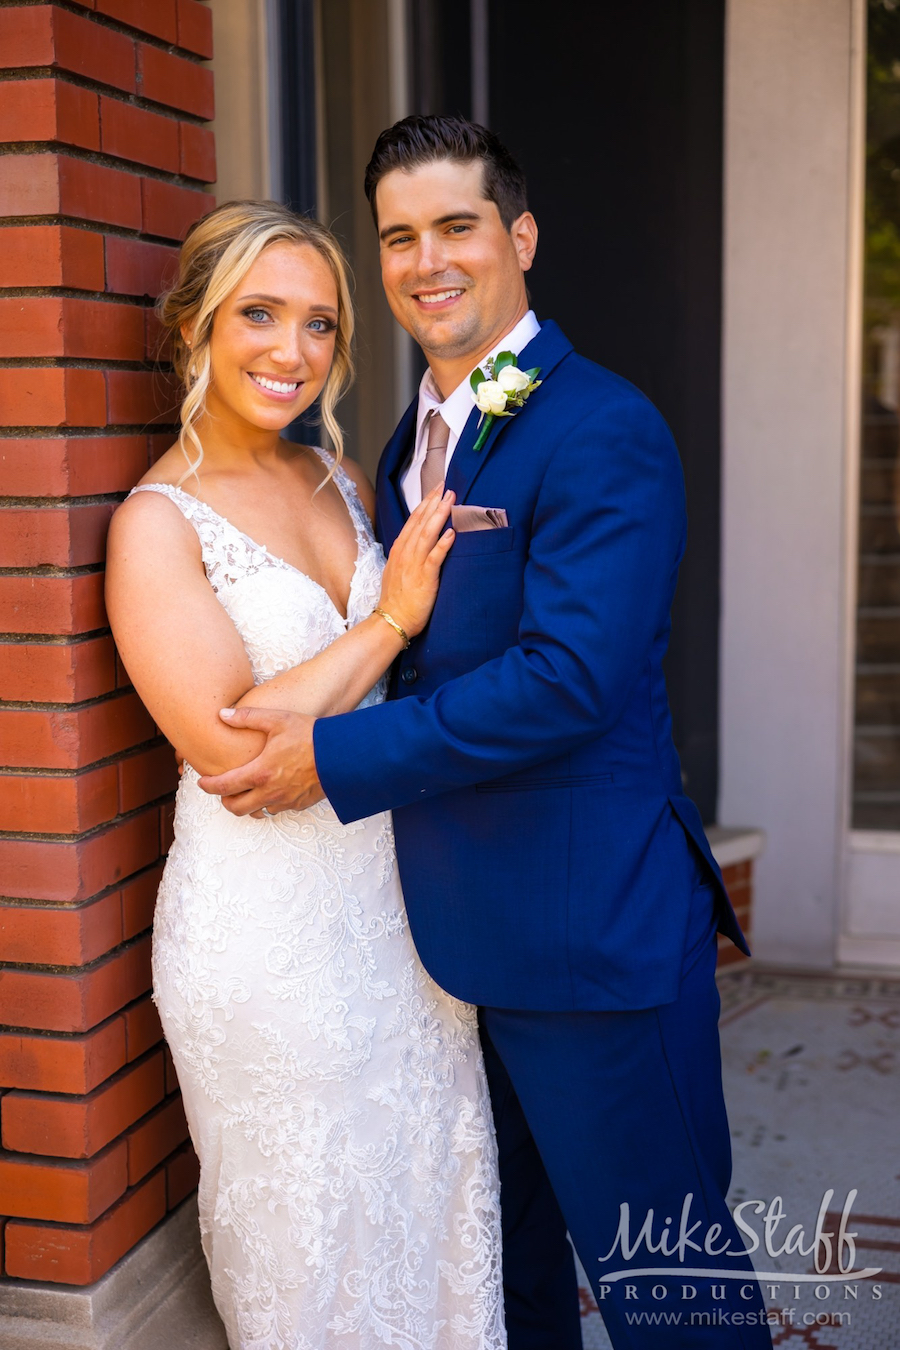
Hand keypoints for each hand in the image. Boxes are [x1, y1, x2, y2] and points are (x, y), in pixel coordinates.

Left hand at [196, 707, 322, 815]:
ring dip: (247, 803)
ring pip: (256, 811)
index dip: (208, 786)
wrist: (342, 754)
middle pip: (236, 807)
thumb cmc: (310, 735)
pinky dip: (268, 802)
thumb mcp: (277, 720)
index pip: (224, 786)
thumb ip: (247, 717)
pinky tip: (271, 789)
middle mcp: (270, 792)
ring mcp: (285, 801)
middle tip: (223, 788)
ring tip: (246, 789)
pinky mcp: (299, 804)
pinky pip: (276, 809)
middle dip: (225, 800)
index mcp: (260, 772)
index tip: (201, 781)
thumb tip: (222, 714)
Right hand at [379, 484, 455, 635]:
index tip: (436, 490)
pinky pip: (434, 558)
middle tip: (446, 486)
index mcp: (400, 550)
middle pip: (420, 522)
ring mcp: (414, 565)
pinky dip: (442, 544)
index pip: (413, 520)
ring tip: (450, 500)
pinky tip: (452, 533)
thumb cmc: (397, 599)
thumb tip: (419, 543)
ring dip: (439, 516)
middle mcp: (405, 553)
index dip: (425, 503)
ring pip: (427, 534)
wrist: (391, 620)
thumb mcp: (398, 570)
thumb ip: (408, 554)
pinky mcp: (424, 578)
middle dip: (434, 502)